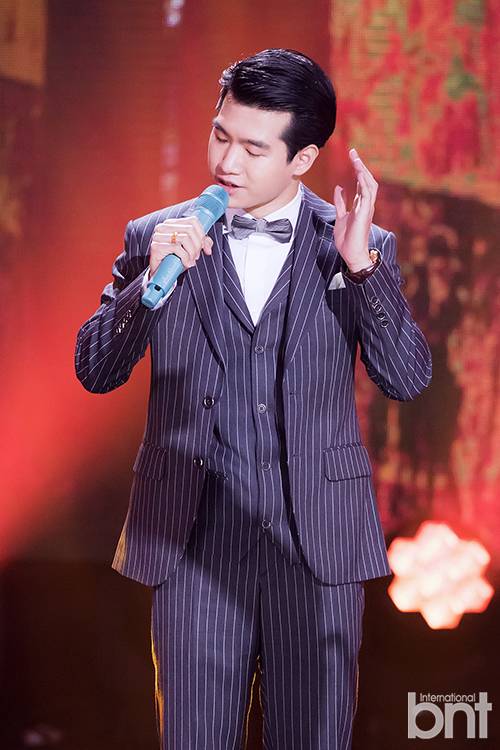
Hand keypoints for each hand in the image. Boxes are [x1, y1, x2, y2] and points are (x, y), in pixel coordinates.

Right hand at [150, 216, 213, 276]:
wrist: (159, 273)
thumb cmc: (174, 259)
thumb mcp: (189, 250)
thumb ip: (200, 243)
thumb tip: (208, 246)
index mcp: (172, 223)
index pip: (193, 221)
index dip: (202, 235)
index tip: (204, 248)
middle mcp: (163, 227)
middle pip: (190, 229)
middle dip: (197, 245)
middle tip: (196, 257)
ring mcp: (158, 236)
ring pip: (185, 238)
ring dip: (192, 252)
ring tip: (191, 261)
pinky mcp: (156, 246)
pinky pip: (177, 248)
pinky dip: (185, 257)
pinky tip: (186, 264)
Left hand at [333, 148, 377, 271]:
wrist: (351, 254)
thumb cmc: (347, 239)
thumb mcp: (340, 216)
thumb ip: (340, 202)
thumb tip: (339, 188)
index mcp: (361, 205)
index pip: (362, 183)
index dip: (358, 169)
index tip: (352, 157)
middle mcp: (366, 205)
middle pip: (367, 180)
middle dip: (360, 166)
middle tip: (353, 152)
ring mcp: (367, 209)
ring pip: (369, 185)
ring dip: (362, 171)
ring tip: (355, 159)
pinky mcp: (365, 214)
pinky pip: (368, 195)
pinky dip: (364, 183)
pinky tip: (359, 173)